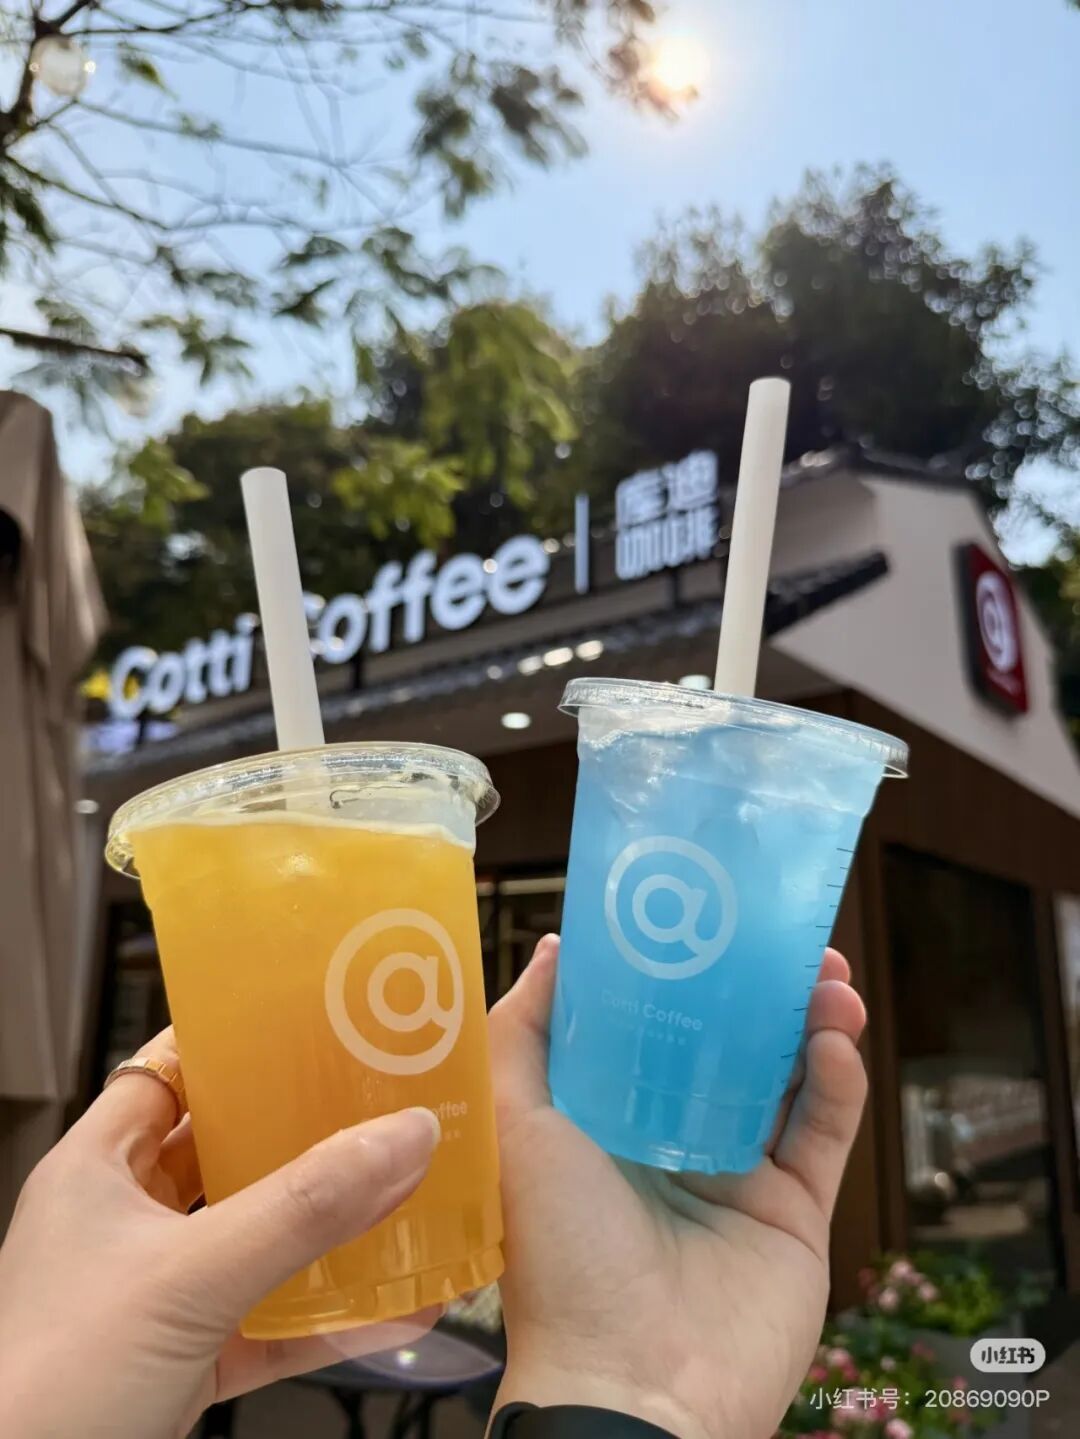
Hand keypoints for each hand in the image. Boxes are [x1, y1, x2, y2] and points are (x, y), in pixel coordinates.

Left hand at [0, 1028, 440, 1438]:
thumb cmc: (44, 1390)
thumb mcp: (189, 1277)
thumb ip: (301, 1208)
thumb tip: (399, 1136)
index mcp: (97, 1171)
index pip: (172, 1073)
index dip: (238, 1043)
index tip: (313, 1022)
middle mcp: (123, 1224)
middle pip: (227, 1153)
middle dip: (303, 1133)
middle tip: (377, 1102)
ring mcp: (153, 1296)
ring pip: (254, 1240)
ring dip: (324, 1228)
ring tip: (399, 1191)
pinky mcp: (180, 1364)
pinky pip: (267, 1324)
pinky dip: (326, 1318)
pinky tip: (390, 1311)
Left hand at [489, 937, 866, 1438]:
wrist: (633, 1383)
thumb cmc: (561, 1252)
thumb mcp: (519, 1126)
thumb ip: (524, 1033)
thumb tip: (553, 947)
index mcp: (610, 1115)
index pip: (655, 1023)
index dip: (684, 970)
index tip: (708, 916)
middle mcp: (675, 1137)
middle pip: (730, 1041)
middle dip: (760, 986)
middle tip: (787, 937)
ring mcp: (739, 1174)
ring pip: (788, 1076)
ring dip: (811, 1018)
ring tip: (826, 975)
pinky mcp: (795, 1212)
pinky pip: (825, 1133)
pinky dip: (836, 1082)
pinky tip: (831, 1039)